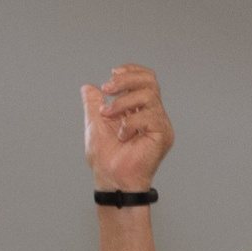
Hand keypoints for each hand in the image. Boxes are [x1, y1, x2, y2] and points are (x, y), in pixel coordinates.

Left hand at [83, 65, 173, 193]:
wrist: (111, 179)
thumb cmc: (106, 158)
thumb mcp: (95, 123)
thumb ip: (94, 104)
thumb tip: (88, 87)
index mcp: (141, 110)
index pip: (146, 80)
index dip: (131, 71)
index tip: (112, 74)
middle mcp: (154, 115)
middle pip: (150, 82)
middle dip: (126, 80)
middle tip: (108, 89)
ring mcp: (160, 125)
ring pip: (148, 96)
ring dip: (123, 102)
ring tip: (108, 115)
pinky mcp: (162, 135)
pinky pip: (149, 116)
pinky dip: (130, 123)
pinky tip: (122, 135)